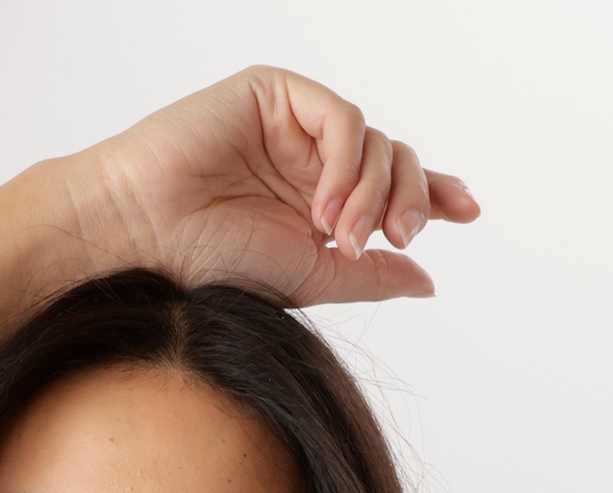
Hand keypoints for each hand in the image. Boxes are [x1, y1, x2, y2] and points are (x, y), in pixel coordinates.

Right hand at [58, 67, 478, 308]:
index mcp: (318, 203)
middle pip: (394, 158)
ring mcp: (292, 125)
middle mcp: (310, 160)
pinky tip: (324, 206)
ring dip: (373, 192)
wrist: (144, 237)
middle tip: (399, 238)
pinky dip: (347, 163)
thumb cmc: (209, 265)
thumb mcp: (309, 280)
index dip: (433, 192)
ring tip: (340, 236)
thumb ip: (370, 275)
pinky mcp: (274, 93)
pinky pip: (341, 117)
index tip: (467, 211)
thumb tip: (428, 279)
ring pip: (374, 138)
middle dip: (411, 197)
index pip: (390, 188)